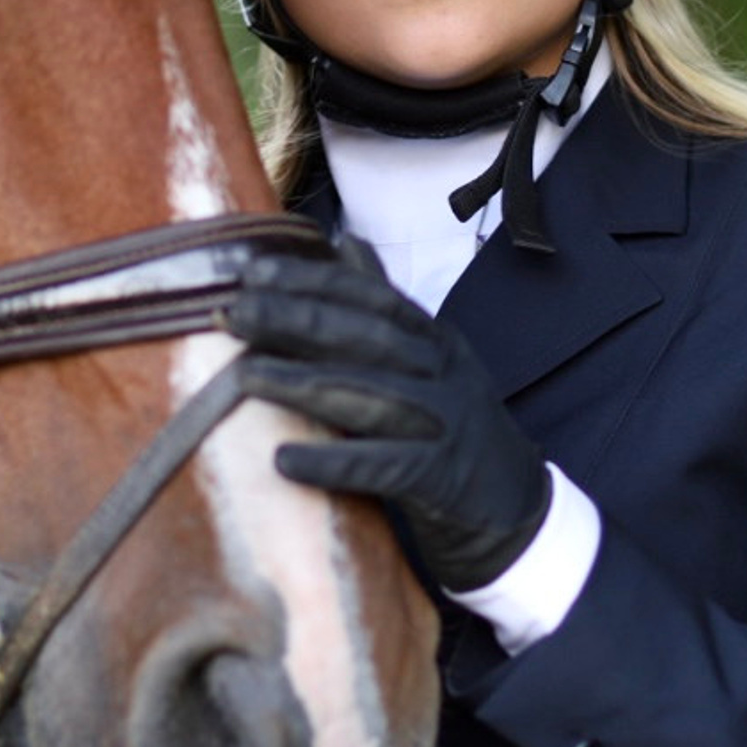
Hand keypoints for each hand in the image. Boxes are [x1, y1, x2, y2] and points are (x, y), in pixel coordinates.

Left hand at [225, 251, 551, 591]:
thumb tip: (344, 240)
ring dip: (302, 383)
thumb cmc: (449, 423)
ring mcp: (444, 424)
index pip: (371, 296)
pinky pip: (382, 467)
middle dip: (295, 319)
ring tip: (244, 376)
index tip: (255, 272)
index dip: (314, 279)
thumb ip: (383, 304)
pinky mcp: (441, 479)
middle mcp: (441, 371)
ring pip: (370, 396)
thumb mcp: (427, 356)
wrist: (513, 507)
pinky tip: (284, 460)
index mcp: (432, 338)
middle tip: (233, 313)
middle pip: (366, 337)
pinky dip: (333, 462)